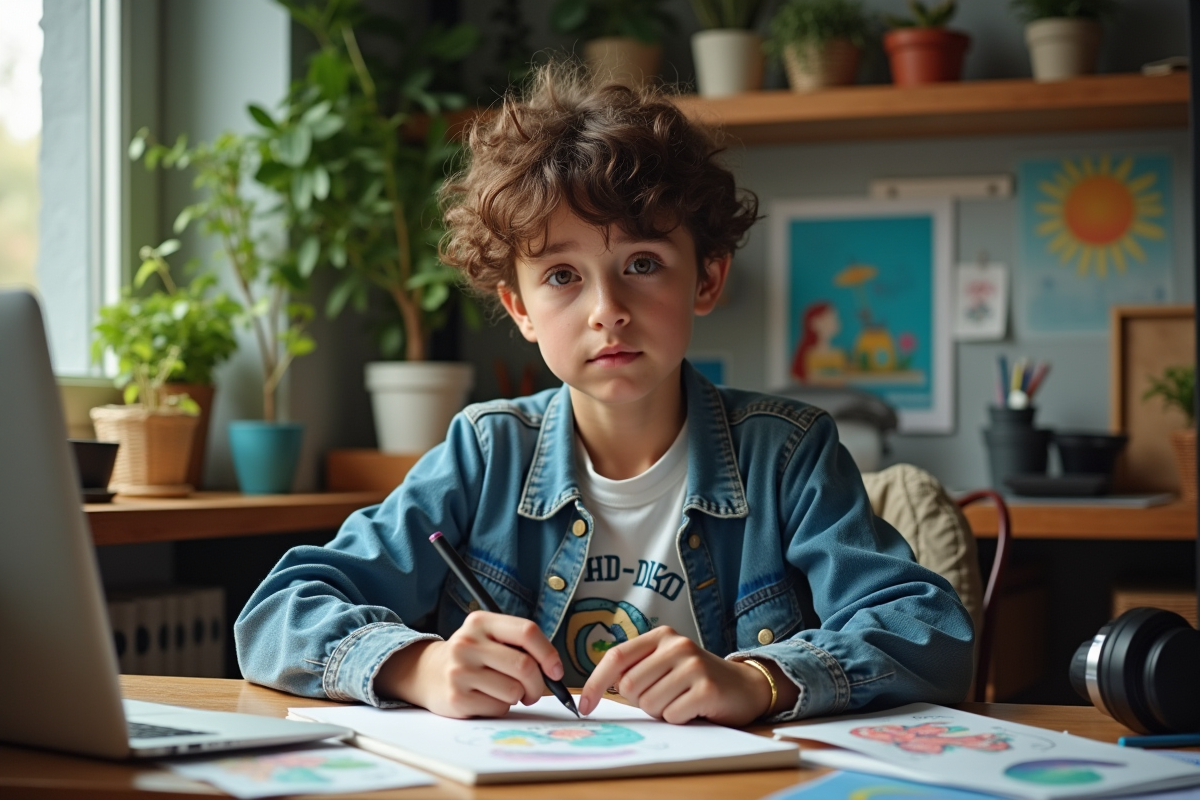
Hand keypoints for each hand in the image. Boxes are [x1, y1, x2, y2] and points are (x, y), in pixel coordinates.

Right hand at [374, 612, 563, 718]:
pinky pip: (498, 708)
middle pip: (524, 666)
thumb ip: (519, 644)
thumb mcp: (489, 636)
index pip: (527, 631)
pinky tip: (487, 699)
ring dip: (518, 697)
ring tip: (504, 691)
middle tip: (534, 691)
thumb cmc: (473, 656)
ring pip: (514, 690)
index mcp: (481, 622)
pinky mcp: (457, 698)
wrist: (428, 673)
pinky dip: (501, 707)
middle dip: (538, 684)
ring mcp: (460, 671)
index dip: (548, 653)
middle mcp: (468, 643)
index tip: (556, 671)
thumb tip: (555, 671)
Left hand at [578, 626, 786, 725]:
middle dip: (641, 701)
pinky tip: (694, 708)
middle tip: (664, 696)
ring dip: (661, 711)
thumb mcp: (665, 663)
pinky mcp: (706, 688)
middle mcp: (676, 645)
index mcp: (661, 635)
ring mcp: (693, 665)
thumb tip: (594, 689)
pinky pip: (672, 715)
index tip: (585, 705)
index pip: (616, 656)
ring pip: (649, 703)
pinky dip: (678, 719)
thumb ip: (636, 668)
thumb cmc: (696, 679)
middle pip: (629, 686)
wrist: (744, 686)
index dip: (595, 682)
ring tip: (680, 700)